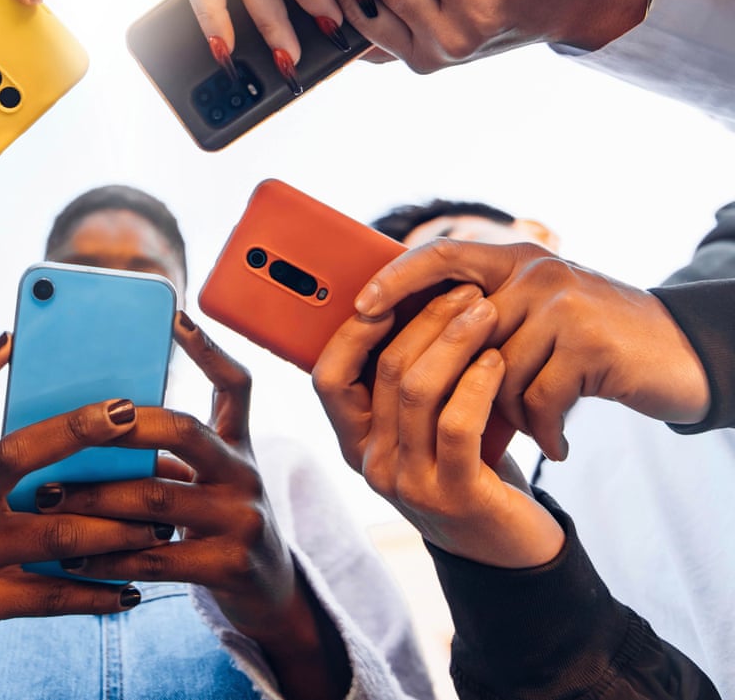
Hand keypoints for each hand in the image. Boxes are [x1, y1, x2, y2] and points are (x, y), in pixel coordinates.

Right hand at [0, 335, 155, 699]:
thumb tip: (54, 402)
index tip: (15, 341)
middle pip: (16, 454)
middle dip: (76, 431)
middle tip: (131, 418)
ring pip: (54, 534)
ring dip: (115, 528)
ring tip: (160, 522)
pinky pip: (51, 596)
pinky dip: (97, 593)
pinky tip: (133, 590)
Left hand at [40, 314, 351, 699]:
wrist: (270, 593)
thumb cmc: (218, 525)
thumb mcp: (210, 479)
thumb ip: (169, 453)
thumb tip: (84, 428)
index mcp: (238, 445)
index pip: (235, 384)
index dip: (209, 349)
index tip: (176, 316)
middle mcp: (245, 473)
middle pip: (183, 430)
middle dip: (121, 427)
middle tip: (72, 428)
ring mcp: (242, 519)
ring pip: (155, 498)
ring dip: (93, 498)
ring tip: (46, 498)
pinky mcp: (229, 566)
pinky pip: (155, 557)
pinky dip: (107, 557)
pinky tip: (70, 558)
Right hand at [314, 285, 564, 567]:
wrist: (509, 547)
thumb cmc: (467, 467)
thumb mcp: (423, 427)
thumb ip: (405, 383)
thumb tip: (406, 298)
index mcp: (354, 441)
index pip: (328, 377)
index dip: (353, 331)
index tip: (390, 291)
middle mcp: (371, 463)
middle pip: (383, 371)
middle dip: (425, 319)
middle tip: (465, 291)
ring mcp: (407, 483)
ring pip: (417, 390)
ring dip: (455, 341)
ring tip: (486, 312)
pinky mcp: (453, 497)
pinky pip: (456, 424)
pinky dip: (477, 382)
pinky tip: (496, 360)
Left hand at [354, 240, 709, 457]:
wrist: (678, 357)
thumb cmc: (590, 345)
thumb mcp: (535, 317)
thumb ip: (482, 318)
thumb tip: (402, 345)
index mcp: (513, 260)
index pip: (440, 255)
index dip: (396, 279)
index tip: (362, 309)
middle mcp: (535, 272)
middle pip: (461, 331)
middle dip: (459, 382)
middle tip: (464, 417)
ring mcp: (562, 304)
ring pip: (496, 372)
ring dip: (509, 412)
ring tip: (531, 426)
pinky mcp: (588, 343)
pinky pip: (537, 397)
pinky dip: (543, 428)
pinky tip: (555, 443)